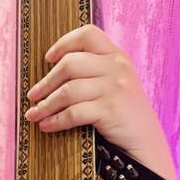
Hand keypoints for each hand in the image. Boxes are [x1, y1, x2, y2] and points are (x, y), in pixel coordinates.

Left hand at [25, 23, 177, 179]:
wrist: (147, 145)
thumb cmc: (125, 118)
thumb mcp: (116, 86)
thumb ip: (95, 74)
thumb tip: (53, 75)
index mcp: (117, 56)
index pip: (87, 35)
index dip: (64, 44)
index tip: (48, 59)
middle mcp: (117, 67)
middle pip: (70, 64)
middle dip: (46, 82)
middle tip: (32, 96)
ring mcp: (115, 87)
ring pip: (68, 90)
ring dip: (45, 105)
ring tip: (33, 115)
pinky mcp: (111, 110)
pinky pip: (74, 112)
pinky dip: (56, 120)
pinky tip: (46, 126)